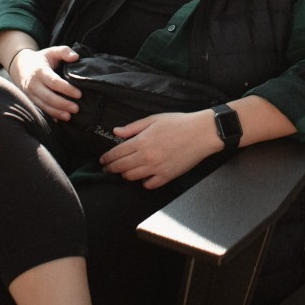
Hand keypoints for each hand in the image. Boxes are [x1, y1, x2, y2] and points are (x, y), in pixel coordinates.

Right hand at [11, 45, 81, 120]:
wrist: (20, 65)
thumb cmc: (41, 59)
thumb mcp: (51, 51)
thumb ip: (64, 51)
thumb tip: (76, 57)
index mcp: (40, 71)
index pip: (54, 82)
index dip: (66, 89)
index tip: (79, 94)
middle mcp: (33, 84)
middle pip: (48, 97)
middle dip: (63, 104)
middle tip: (76, 108)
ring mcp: (30, 93)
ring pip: (43, 105)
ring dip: (57, 112)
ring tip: (69, 116)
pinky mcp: (31, 99)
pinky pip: (40, 109)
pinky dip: (50, 115)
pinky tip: (59, 120)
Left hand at [99, 110, 221, 189]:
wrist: (201, 133)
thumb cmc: (179, 123)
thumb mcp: (154, 119)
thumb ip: (133, 127)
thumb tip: (116, 132)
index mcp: (142, 141)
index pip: (116, 153)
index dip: (107, 158)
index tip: (102, 159)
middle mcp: (146, 157)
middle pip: (121, 167)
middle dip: (111, 168)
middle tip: (107, 168)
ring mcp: (156, 169)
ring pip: (132, 177)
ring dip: (124, 175)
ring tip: (123, 172)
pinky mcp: (167, 176)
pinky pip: (149, 185)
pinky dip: (143, 182)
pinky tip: (143, 177)